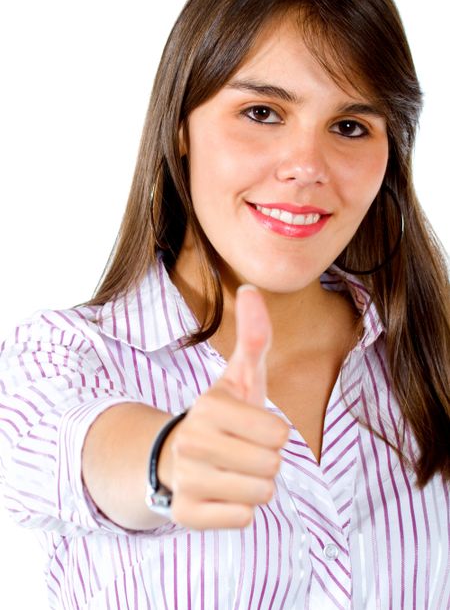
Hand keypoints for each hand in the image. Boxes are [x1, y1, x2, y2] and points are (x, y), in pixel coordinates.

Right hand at [160, 285, 289, 529]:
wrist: (180, 455)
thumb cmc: (223, 414)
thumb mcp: (240, 376)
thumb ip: (254, 335)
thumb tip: (252, 288)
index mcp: (210, 405)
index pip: (280, 435)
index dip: (273, 433)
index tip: (249, 427)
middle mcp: (191, 441)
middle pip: (272, 467)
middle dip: (266, 461)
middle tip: (241, 451)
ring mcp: (185, 479)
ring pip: (259, 494)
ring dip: (255, 485)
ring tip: (232, 470)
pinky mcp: (184, 513)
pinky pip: (242, 519)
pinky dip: (239, 509)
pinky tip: (220, 491)